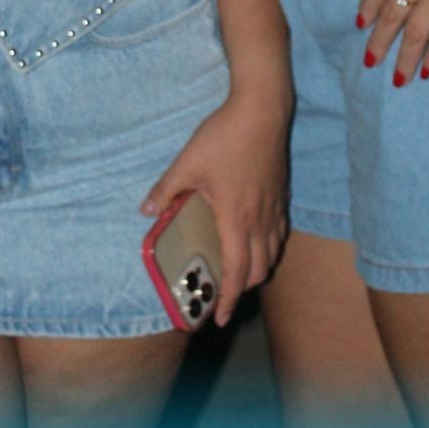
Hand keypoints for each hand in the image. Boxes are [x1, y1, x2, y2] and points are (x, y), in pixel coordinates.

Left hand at [141, 90, 288, 324]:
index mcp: (236, 219)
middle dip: (242, 289)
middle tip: (223, 295)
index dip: (227, 300)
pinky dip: (270, 247)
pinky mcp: (282, 194)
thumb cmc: (225, 136)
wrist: (262, 109)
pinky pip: (280, 232)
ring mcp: (275, 207)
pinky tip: (257, 238)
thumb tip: (146, 210)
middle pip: (259, 269)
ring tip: (240, 272)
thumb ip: (167, 189)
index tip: (218, 318)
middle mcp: (261, 220)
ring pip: (273, 253)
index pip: (236, 272)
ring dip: (258, 269)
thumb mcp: (188, 162)